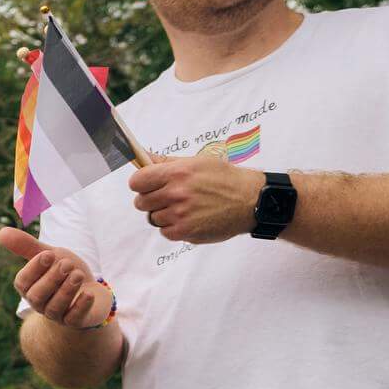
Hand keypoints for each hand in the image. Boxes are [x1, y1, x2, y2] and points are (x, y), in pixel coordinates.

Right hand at [0, 227, 113, 328]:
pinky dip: (81, 306)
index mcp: (29, 287)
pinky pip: (74, 318)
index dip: (34, 269)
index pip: (22, 282)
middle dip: (52, 279)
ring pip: (54, 307)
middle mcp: (39, 303)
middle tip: (67, 264)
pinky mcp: (75, 322)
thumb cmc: (65, 272)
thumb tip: (1, 232)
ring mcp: (57, 314)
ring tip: (77, 274)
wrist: (91, 289)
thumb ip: (27, 246)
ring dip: (66, 290)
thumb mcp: (50, 256)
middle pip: (37, 296)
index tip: (49, 254)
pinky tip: (89, 293)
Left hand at [129, 152, 259, 244]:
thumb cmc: (225, 179)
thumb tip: (142, 156)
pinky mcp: (185, 231)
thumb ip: (166, 162)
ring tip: (185, 208)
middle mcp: (177, 193)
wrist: (251, 201)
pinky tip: (189, 218)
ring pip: (153, 218)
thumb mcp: (198, 162)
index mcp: (178, 173)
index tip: (148, 185)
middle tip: (169, 197)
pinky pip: (164, 231)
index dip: (141, 183)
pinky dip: (173, 227)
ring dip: (164, 214)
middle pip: (141, 202)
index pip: (137, 181)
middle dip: (151, 200)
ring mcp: (180, 214)